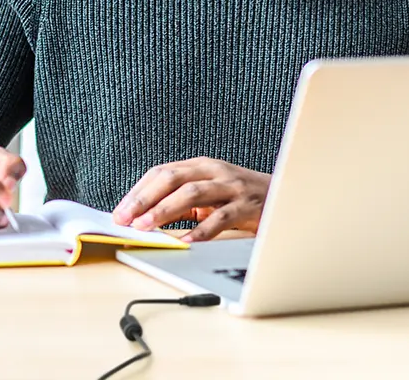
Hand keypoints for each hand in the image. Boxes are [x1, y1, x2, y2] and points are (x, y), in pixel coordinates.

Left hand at [112, 157, 270, 241]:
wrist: (288, 195)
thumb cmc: (243, 197)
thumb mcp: (210, 192)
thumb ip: (183, 202)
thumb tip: (146, 218)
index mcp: (201, 165)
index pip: (161, 173)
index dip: (138, 191)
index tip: (120, 212)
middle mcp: (214, 171)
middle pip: (172, 178)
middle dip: (145, 199)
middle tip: (126, 218)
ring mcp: (232, 186)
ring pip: (192, 193)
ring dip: (165, 210)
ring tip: (147, 226)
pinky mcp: (248, 205)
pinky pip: (222, 217)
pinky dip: (202, 230)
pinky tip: (187, 242)